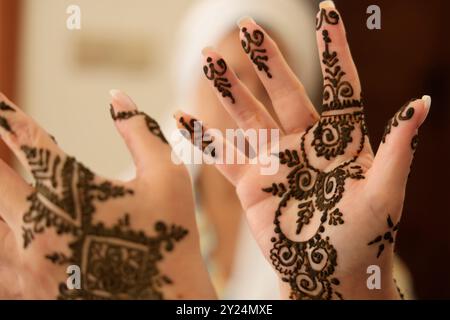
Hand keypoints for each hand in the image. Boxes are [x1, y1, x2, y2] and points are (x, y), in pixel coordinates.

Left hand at [0, 90, 214, 298]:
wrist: (166, 303)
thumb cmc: (170, 237)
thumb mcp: (167, 177)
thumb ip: (139, 131)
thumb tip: (117, 96)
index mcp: (73, 192)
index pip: (27, 139)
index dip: (2, 114)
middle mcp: (38, 226)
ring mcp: (27, 263)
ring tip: (8, 185)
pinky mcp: (26, 290)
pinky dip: (0, 237)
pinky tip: (8, 230)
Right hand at [175, 0, 429, 298]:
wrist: (328, 273)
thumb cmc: (363, 238)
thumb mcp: (384, 194)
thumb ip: (396, 150)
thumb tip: (422, 103)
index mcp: (339, 140)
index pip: (337, 85)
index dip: (333, 49)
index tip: (328, 12)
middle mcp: (304, 143)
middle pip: (284, 91)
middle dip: (266, 60)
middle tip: (247, 26)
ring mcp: (274, 161)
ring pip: (247, 115)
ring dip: (227, 89)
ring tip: (208, 59)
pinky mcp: (250, 184)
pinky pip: (223, 156)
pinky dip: (202, 138)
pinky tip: (181, 116)